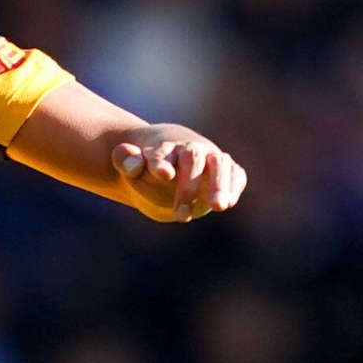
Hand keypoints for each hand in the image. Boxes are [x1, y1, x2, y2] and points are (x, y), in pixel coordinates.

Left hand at [111, 126, 246, 221]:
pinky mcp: (226, 170)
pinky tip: (229, 202)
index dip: (161, 163)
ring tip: (219, 207)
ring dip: (220, 185)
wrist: (168, 165)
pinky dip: (234, 185)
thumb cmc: (146, 168)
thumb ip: (126, 161)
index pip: (160, 154)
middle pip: (192, 157)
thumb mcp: (129, 166)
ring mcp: (210, 157)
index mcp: (162, 148)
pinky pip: (236, 173)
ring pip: (219, 164)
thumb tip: (133, 163)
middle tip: (181, 215)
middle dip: (189, 185)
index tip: (163, 175)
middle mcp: (189, 148)